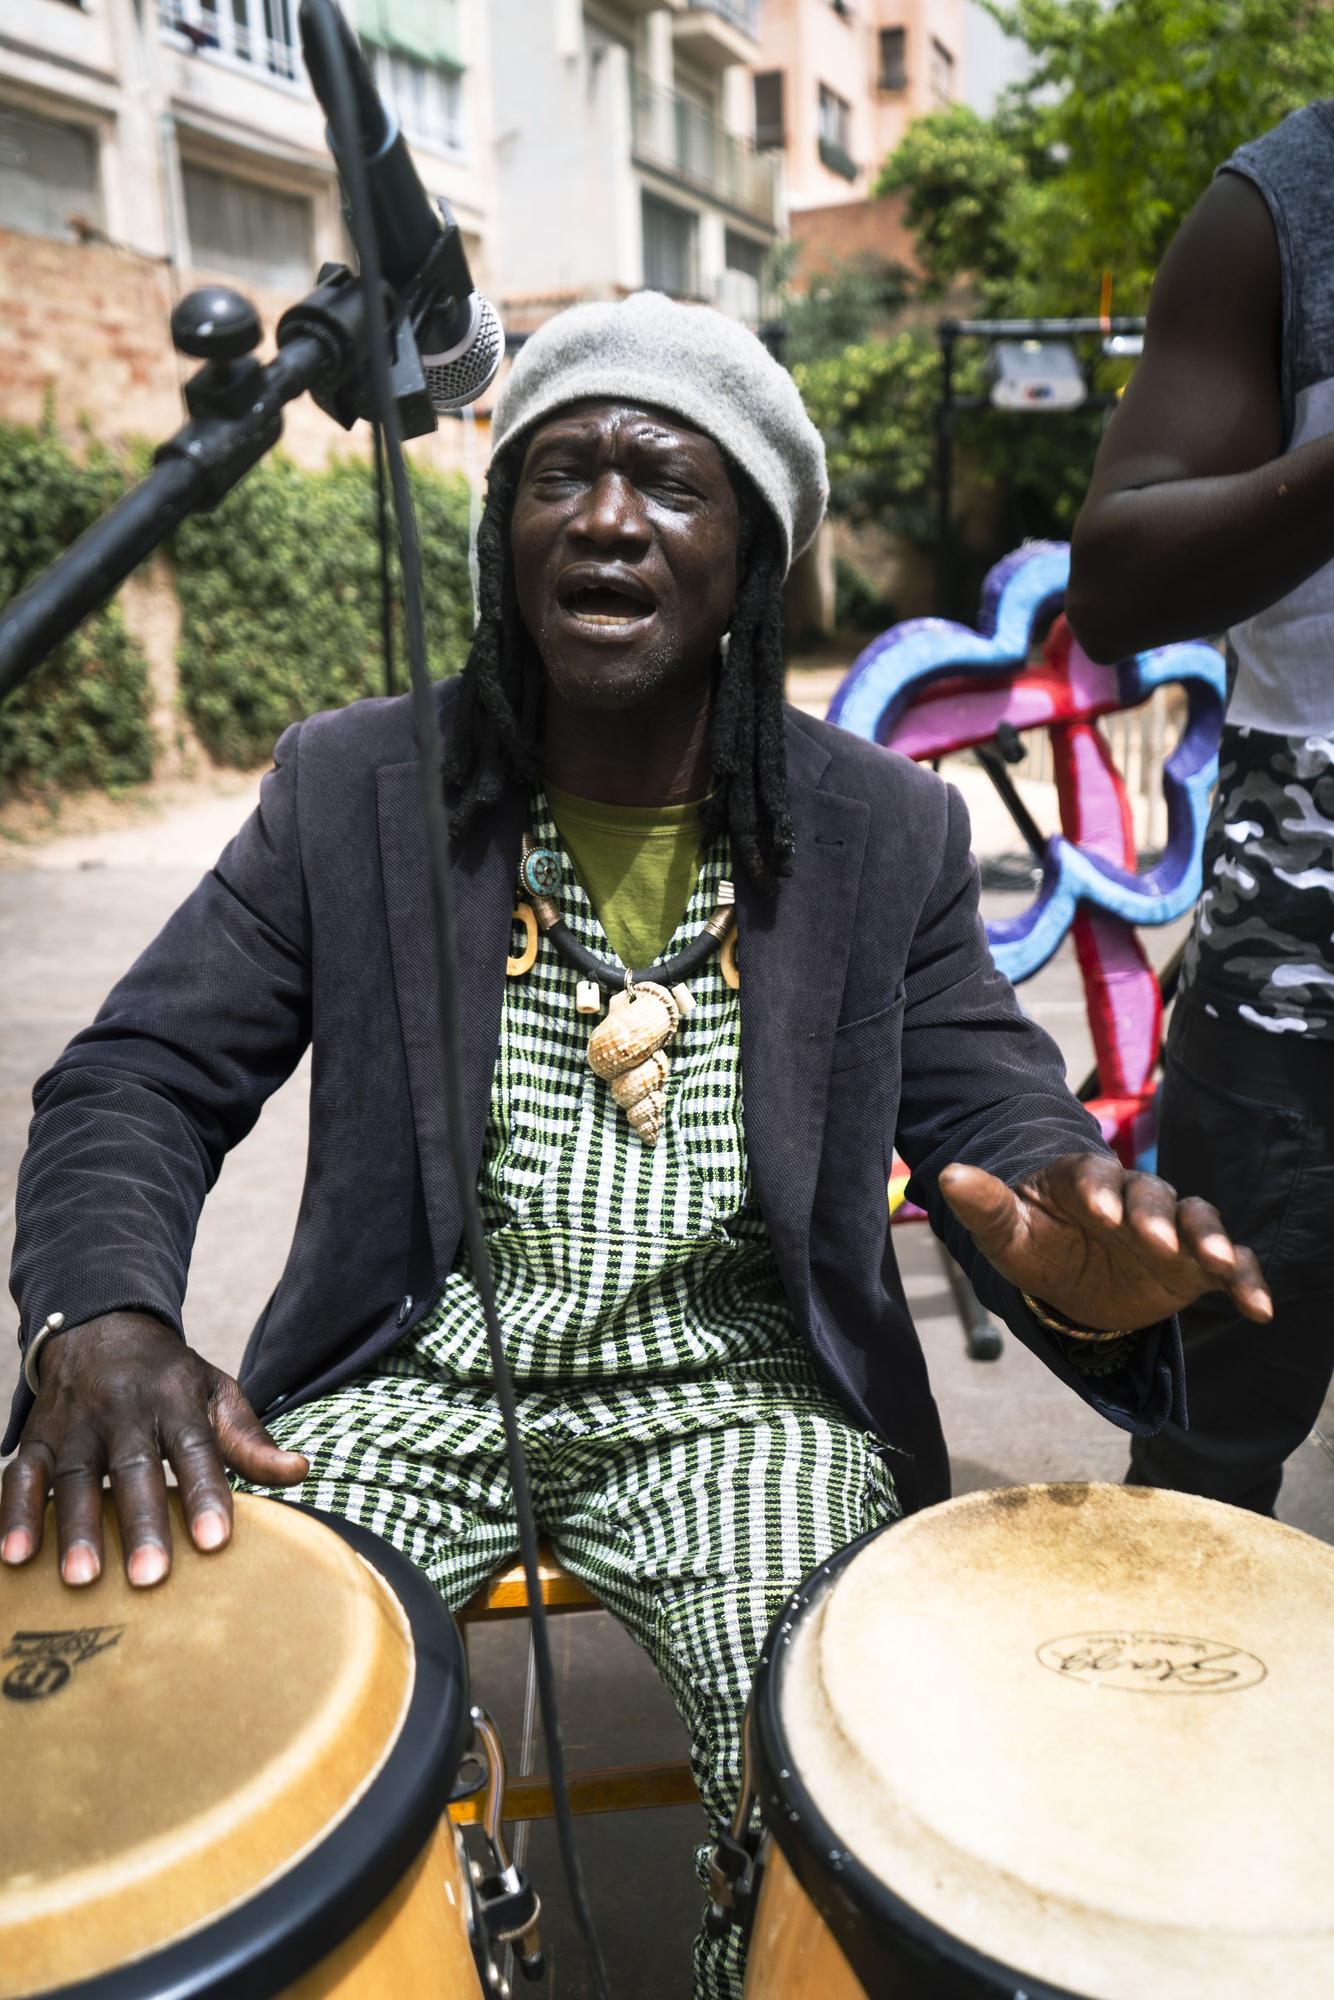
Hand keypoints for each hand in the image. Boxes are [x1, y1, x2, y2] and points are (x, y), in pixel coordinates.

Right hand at [0, 1310, 307, 1587]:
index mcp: (175, 1398)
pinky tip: (13, 1558)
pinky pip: (20, 1475)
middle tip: (150, 1577)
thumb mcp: (215, 1391)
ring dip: (74, 1528)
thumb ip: (250, 1438)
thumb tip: (301, 1471)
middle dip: (141, 1522)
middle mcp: (124, 1409)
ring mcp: (75, 1422)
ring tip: (82, 1579)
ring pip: (74, 1476)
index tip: (215, 1542)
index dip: (206, 1493)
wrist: (100, 1324)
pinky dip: (14, 1513)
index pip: (196, 1448)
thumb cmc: (168, 1376)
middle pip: (133, 1467)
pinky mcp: (36, 1436)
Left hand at [939, 1152, 1272, 1333]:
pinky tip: (1260, 1310)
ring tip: (1217, 1265)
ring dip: (1210, 1240)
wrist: (1072, 1277)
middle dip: (1157, 1215)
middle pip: (1155, 1193)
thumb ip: (984, 1206)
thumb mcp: (1007, 1233)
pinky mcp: (1195, 1264)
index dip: (1101, 1188)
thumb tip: (947, 1175)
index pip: (1096, 1175)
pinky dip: (1247, 1280)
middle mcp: (1134, 1198)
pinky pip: (1229, 1265)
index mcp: (1085, 1183)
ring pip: (1199, 1220)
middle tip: (1156, 1242)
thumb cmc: (1037, 1244)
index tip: (1100, 1211)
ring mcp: (1170, 1228)